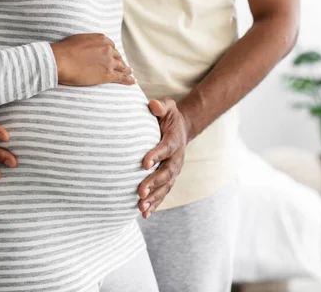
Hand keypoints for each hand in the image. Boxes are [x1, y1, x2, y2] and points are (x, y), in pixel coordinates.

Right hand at [51, 33, 134, 85]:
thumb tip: (85, 47)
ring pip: (122, 66)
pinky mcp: (107, 74)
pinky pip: (121, 77)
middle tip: (123, 66)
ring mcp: (109, 62)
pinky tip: (132, 81)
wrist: (61, 60)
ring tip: (130, 73)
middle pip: (117, 56)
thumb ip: (87, 43)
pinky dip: (128, 80)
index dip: (112, 53)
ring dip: (126, 70)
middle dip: (120, 61)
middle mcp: (108, 49)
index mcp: (101, 39)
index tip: (113, 56)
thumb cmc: (64, 50)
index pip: (111, 46)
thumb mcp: (78, 40)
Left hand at [137, 98, 189, 218]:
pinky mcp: (169, 179)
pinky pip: (163, 193)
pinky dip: (155, 204)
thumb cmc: (168, 117)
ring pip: (165, 187)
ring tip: (141, 208)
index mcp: (174, 141)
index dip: (156, 155)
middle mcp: (177, 159)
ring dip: (153, 198)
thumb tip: (152, 105)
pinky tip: (144, 214)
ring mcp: (174, 171)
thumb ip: (161, 106)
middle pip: (166, 173)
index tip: (143, 163)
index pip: (166, 148)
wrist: (181, 129)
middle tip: (139, 192)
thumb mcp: (168, 107)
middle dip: (153, 183)